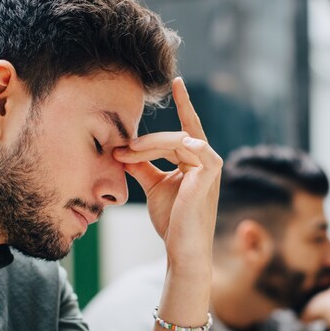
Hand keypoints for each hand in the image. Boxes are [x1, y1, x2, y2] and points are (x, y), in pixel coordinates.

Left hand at [113, 78, 221, 275]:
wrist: (181, 249)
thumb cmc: (171, 221)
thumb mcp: (153, 186)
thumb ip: (143, 165)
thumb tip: (123, 149)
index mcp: (195, 161)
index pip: (187, 127)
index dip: (183, 103)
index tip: (176, 81)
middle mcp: (206, 160)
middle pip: (173, 136)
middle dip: (144, 141)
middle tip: (119, 150)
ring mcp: (210, 166)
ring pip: (178, 140)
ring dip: (149, 145)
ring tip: (126, 154)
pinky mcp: (209, 175)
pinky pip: (196, 149)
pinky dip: (181, 144)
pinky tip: (172, 145)